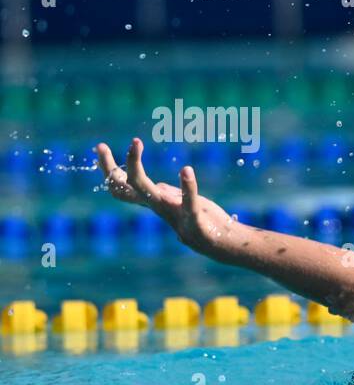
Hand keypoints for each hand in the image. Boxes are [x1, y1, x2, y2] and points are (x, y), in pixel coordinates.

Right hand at [96, 138, 234, 252]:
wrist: (222, 243)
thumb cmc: (199, 221)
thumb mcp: (174, 203)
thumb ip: (160, 194)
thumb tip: (147, 183)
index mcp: (153, 201)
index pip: (121, 187)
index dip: (107, 169)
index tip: (100, 146)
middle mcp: (158, 206)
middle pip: (125, 187)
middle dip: (109, 167)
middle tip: (100, 145)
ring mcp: (174, 213)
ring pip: (146, 190)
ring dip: (135, 166)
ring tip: (135, 141)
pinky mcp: (195, 219)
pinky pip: (189, 202)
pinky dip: (188, 186)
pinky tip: (186, 170)